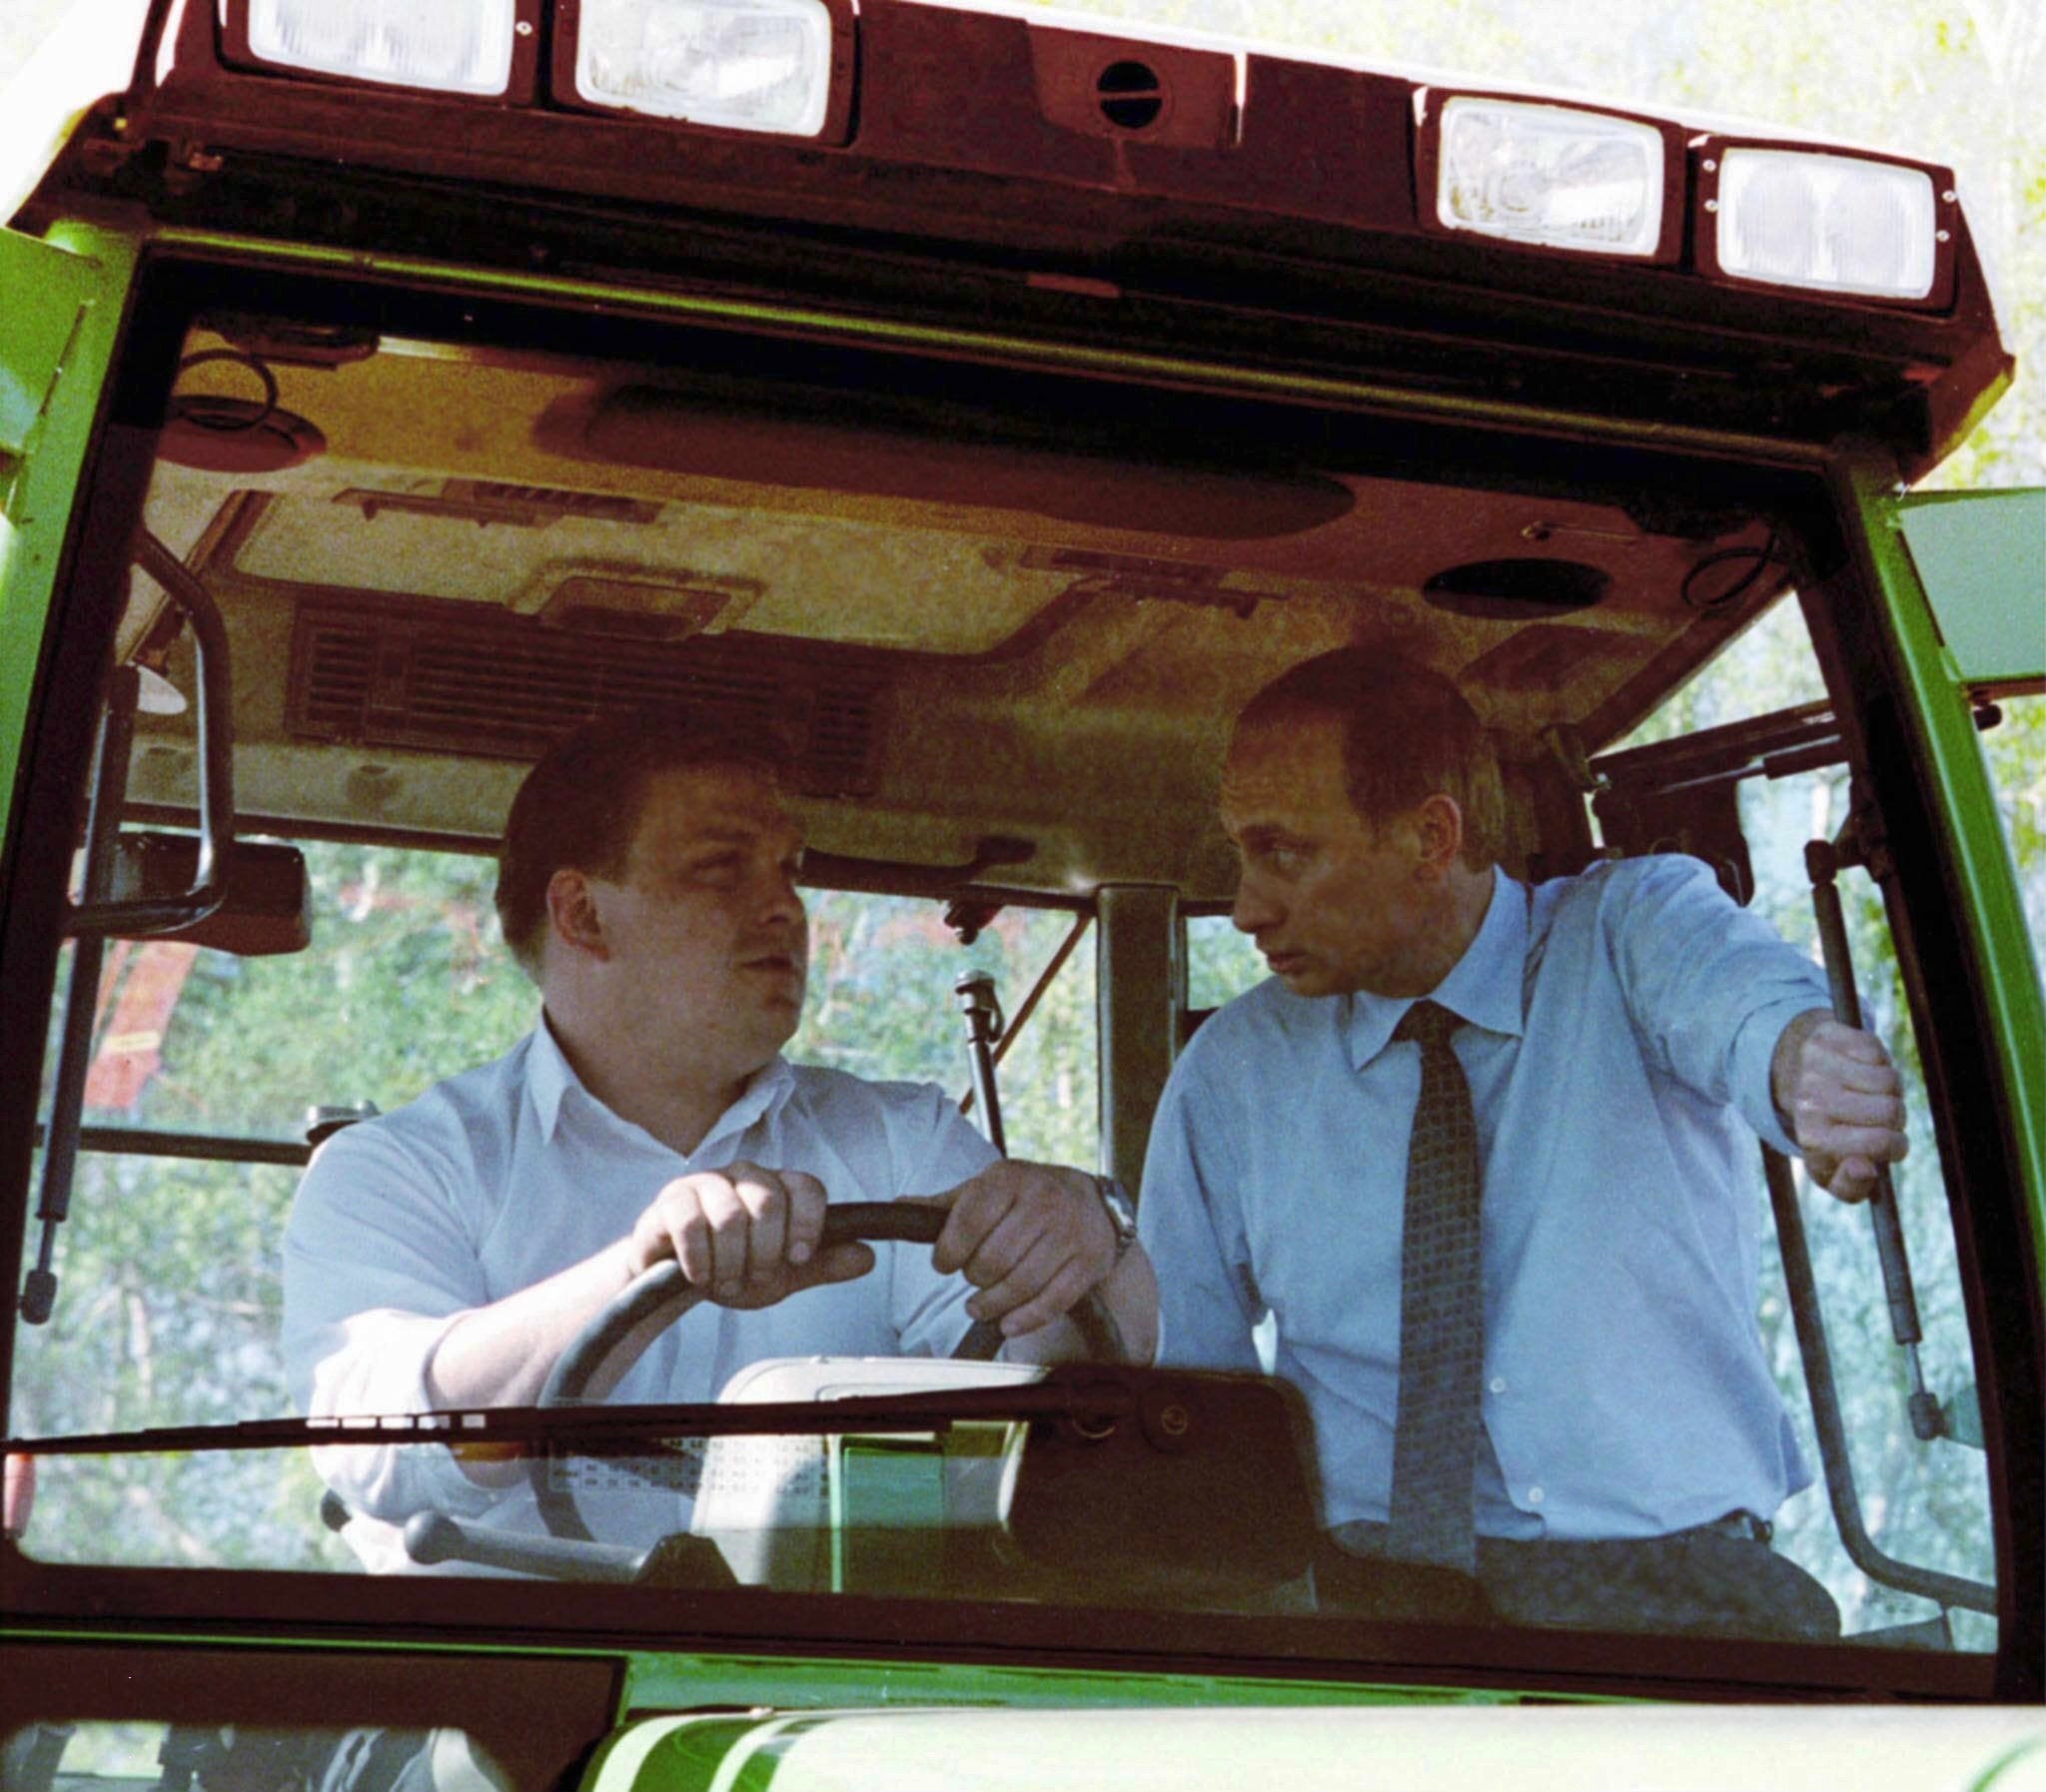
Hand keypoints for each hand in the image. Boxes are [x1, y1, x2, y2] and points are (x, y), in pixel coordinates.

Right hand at [625, 1162, 873, 1306]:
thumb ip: (823, 1263)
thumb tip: (867, 1257)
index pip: (808, 1188)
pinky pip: (691, 1224)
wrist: (677, 1280)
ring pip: (730, 1216)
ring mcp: (707, 1183)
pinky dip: (700, 1260)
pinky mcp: (672, 1199)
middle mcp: (747, 1176)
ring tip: (726, 1282)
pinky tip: (700, 1275)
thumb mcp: (784, 1273)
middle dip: (766, 1252)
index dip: (808, 1225)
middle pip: (770, 1201)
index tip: (798, 1258)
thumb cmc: (736, 1268)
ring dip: (731, 1263)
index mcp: (780, 1187)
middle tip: (755, 1276)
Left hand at [907, 1161, 1117, 1338]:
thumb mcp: (989, 1188)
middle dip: (973, 1278)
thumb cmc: (1029, 1196)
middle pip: (993, 1260)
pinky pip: (1053, 1301)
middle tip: (972, 1279)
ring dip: (992, 1305)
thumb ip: (946, 1204)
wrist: (1093, 1201)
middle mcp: (1042, 1201)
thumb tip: (900, 1205)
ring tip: (979, 1306)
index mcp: (1009, 1178)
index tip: (943, 1263)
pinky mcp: (1088, 1261)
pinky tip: (1008, 1323)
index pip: (968, 1222)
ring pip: (1021, 1284)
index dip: (948, 1252)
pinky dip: (1026, 1319)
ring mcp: (1069, 1232)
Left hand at [1771, 1009, 1909, 1201]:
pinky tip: (1861, 1070)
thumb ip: (1850, 1187)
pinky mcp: (1827, 1036)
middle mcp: (1810, 1101)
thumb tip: (1865, 1168)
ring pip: (1889, 1080)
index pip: (1881, 1143)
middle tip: (1878, 1118)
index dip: (1895, 1146)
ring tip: (1870, 1094)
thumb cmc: (1824, 1132)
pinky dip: (1879, 1062)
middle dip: (1895, 1118)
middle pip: (1891, 1111)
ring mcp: (1816, 1066)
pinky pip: (1877, 1052)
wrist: (1794, 1078)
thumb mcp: (1831, 1173)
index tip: (1887, 1144)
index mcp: (1813, 1138)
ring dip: (1889, 1089)